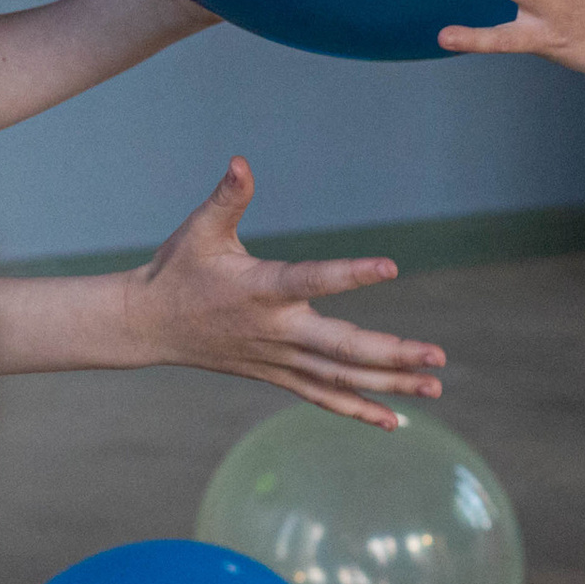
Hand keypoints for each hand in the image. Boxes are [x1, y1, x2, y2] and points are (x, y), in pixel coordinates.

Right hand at [123, 159, 444, 427]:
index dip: (352, 273)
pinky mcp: (277, 376)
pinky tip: (395, 421)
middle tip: (438, 356)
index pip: (314, 279)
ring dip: (390, 385)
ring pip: (340, 379)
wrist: (147, 325)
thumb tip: (240, 162)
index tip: (391, 266)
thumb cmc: (177, 270)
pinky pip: (323, 397)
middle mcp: (276, 331)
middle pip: (342, 350)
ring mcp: (279, 360)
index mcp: (262, 290)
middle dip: (393, 354)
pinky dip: (359, 409)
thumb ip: (226, 198)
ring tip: (435, 387)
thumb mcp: (199, 229)